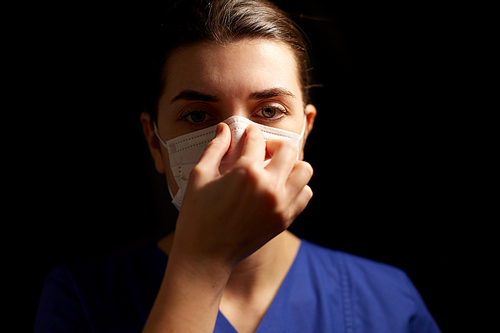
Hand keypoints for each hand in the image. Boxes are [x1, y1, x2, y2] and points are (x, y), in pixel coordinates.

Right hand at [170, 122, 312, 268]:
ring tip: (273, 170)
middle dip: (274, 144)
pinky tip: (278, 189)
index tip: (246, 134)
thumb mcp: (200, 176)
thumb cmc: (197, 216)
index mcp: (246, 173)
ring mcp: (281, 205)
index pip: (257, 139)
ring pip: (304, 170)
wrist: (205, 256)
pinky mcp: (285, 219)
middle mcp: (269, 187)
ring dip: (291, 165)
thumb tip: (225, 129)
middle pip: (289, 149)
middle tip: (261, 152)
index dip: (249, 132)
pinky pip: (305, 194)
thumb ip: (215, 149)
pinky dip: (296, 187)